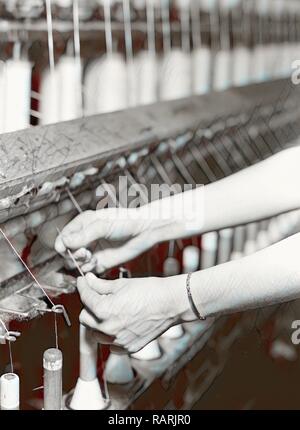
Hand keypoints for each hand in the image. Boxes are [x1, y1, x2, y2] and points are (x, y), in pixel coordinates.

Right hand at [54, 208, 157, 272]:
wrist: (144, 230)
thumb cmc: (126, 220)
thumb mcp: (102, 225)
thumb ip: (84, 235)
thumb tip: (65, 242)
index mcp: (83, 224)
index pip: (64, 237)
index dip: (62, 245)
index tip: (65, 249)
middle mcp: (86, 238)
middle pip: (67, 252)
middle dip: (73, 255)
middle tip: (85, 252)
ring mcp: (93, 251)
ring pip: (76, 263)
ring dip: (81, 263)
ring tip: (91, 258)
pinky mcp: (101, 262)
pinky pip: (88, 271)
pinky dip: (89, 270)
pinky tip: (96, 263)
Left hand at [77, 272, 193, 352]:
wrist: (172, 304)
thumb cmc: (151, 291)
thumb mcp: (121, 284)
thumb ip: (100, 285)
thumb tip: (88, 280)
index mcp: (104, 310)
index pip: (85, 297)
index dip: (83, 286)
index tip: (83, 281)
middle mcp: (108, 328)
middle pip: (85, 318)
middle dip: (88, 306)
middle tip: (97, 296)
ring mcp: (118, 340)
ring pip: (95, 333)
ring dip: (98, 322)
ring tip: (109, 311)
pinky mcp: (128, 348)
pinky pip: (111, 344)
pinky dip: (111, 335)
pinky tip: (119, 323)